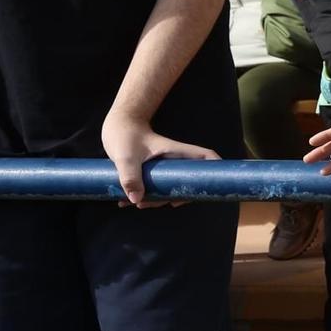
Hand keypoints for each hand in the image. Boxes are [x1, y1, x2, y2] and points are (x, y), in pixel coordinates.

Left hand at [101, 113, 218, 207]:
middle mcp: (173, 160)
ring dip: (155, 200)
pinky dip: (140, 197)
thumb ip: (131, 177)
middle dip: (175, 196)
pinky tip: (124, 202)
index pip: (204, 157)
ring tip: (135, 204)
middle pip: (186, 180)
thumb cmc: (124, 134)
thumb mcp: (126, 157)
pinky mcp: (150, 172)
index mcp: (176, 152)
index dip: (214, 170)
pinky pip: (151, 188)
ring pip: (167, 187)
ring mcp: (163, 167)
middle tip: (162, 204)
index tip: (209, 187)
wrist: (116, 125)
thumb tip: (137, 201)